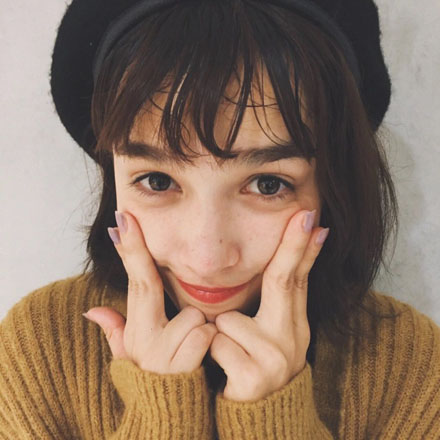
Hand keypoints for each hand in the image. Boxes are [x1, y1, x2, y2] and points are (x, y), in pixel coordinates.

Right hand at [83, 211, 217, 373]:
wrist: (170, 419)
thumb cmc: (158, 381)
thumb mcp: (133, 358)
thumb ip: (116, 332)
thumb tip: (93, 310)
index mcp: (137, 330)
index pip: (134, 281)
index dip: (130, 249)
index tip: (125, 219)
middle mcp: (143, 339)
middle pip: (152, 288)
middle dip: (160, 282)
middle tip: (160, 292)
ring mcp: (160, 353)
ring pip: (193, 316)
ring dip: (199, 329)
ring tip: (193, 349)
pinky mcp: (181, 366)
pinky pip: (205, 336)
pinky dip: (209, 344)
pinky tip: (202, 360)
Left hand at [208, 209, 328, 400]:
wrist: (258, 421)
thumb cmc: (253, 367)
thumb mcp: (268, 335)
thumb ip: (273, 304)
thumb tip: (286, 265)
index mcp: (292, 325)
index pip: (296, 279)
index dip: (303, 248)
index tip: (312, 219)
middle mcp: (291, 340)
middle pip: (285, 282)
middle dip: (295, 246)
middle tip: (306, 215)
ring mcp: (276, 360)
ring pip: (231, 320)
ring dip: (220, 332)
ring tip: (231, 354)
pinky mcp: (255, 379)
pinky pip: (218, 344)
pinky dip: (213, 353)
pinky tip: (224, 370)